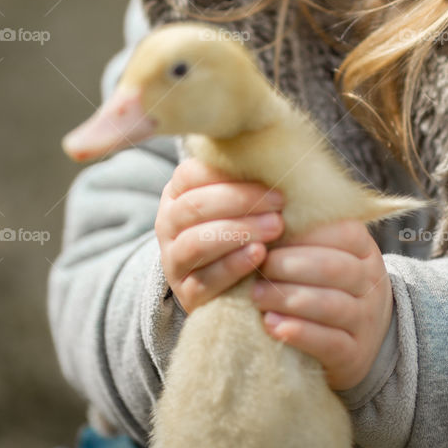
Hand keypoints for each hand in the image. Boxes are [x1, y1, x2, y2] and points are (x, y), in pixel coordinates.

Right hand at [155, 158, 284, 313]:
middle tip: (279, 203)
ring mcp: (173, 260)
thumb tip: (275, 155)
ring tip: (275, 227)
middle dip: (241, 201)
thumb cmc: (237, 228)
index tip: (270, 181)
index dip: (229, 176)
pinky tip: (259, 254)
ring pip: (197, 242)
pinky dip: (234, 265)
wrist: (223, 284)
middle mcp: (167, 225)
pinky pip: (205, 279)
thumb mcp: (234, 202)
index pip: (190, 175)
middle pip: (196, 206)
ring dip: (240, 231)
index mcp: (176, 194)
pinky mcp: (186, 293)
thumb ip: (243, 180)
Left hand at [249, 218, 394, 391]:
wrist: (365, 340)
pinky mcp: (355, 355)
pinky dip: (299, 333)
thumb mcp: (332, 257)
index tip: (269, 235)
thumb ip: (307, 238)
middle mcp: (371, 283)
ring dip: (289, 299)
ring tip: (257, 296)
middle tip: (257, 267)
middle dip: (290, 265)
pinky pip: (329, 342)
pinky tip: (273, 326)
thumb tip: (265, 218)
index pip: (343, 233)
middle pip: (333, 268)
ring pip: (331, 305)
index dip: (304, 233)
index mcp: (365, 250)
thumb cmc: (334, 289)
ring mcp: (366, 320)